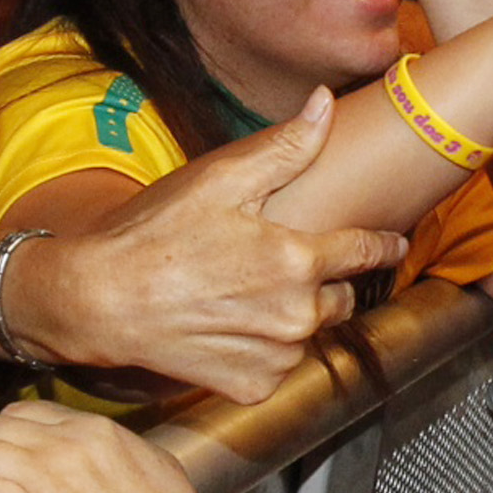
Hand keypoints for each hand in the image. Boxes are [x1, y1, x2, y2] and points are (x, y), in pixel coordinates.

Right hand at [7, 92, 407, 398]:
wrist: (100, 301)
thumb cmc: (155, 236)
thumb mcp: (220, 179)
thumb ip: (284, 147)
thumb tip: (324, 105)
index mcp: (298, 261)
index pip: (364, 251)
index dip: (382, 245)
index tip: (393, 245)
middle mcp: (296, 316)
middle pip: (339, 298)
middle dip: (324, 281)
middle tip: (284, 266)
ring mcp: (275, 358)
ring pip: (308, 333)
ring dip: (293, 317)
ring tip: (247, 297)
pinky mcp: (251, 388)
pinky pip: (278, 367)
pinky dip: (265, 350)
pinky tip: (231, 328)